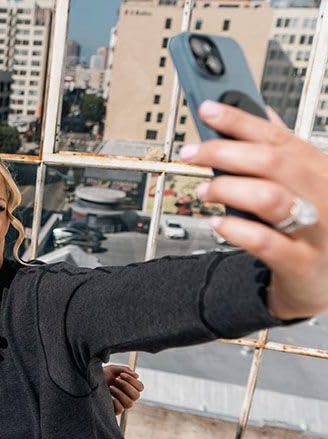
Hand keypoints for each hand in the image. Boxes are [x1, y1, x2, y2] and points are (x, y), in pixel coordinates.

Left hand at [103, 364, 143, 414]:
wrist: (88, 381)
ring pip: (129, 403)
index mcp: (130, 387)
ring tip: (110, 387)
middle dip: (126, 386)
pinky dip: (115, 402)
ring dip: (121, 393)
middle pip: (136, 395)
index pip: (140, 387)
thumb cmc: (102, 375)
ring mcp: (121, 404)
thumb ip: (125, 370)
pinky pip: (120, 409)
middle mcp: (127, 397)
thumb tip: (137, 376)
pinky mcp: (113, 410)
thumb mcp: (113, 369)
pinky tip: (109, 396)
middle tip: (116, 380)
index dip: (132, 380)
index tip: (121, 374)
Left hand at [182, 100, 327, 318]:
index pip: (277, 136)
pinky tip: (217, 223)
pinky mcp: (301, 262)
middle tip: (190, 153)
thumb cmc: (312, 229)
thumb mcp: (307, 185)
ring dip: (228, 189)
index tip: (207, 109)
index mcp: (319, 168)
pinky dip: (236, 230)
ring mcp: (315, 229)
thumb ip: (285, 153)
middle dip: (224, 152)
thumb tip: (261, 114)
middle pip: (271, 162)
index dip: (240, 120)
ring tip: (204, 190)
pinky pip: (266, 243)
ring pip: (269, 198)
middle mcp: (322, 194)